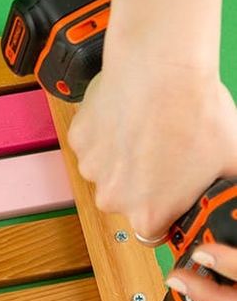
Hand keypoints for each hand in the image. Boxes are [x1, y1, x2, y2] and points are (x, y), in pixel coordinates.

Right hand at [67, 56, 236, 240]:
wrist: (161, 69)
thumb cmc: (193, 113)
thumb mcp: (231, 161)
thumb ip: (225, 189)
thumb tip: (230, 196)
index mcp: (148, 215)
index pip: (154, 231)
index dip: (167, 210)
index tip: (175, 193)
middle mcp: (113, 199)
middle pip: (128, 200)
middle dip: (144, 182)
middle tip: (167, 152)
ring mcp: (92, 169)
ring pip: (110, 171)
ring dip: (125, 157)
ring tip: (150, 128)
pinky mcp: (80, 141)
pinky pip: (95, 145)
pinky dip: (109, 133)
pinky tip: (131, 115)